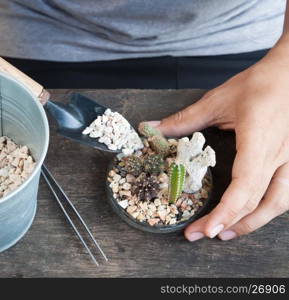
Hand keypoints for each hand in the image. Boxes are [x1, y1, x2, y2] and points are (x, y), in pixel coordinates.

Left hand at [147, 39, 288, 240]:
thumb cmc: (258, 84)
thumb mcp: (217, 101)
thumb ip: (183, 120)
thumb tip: (152, 129)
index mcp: (258, 141)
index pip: (245, 186)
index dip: (227, 212)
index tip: (206, 229)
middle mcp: (278, 156)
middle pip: (258, 203)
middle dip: (230, 224)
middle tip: (201, 235)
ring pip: (277, 204)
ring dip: (252, 223)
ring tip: (225, 234)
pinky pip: (283, 194)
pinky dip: (264, 210)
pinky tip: (249, 215)